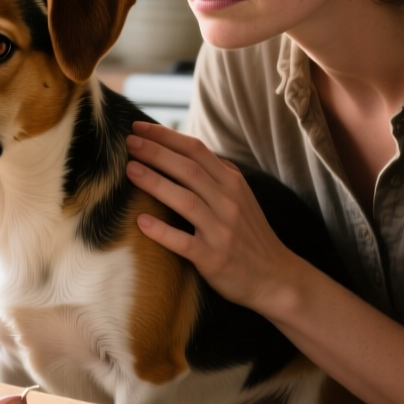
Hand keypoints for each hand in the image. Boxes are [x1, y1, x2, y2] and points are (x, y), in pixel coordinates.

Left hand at [124, 121, 305, 317]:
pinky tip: (140, 222)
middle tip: (128, 143)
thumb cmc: (249, 234)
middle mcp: (229, 202)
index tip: (138, 127)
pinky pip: (185, 242)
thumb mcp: (241, 197)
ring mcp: (222, 231)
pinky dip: (162, 231)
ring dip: (155, 183)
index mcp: (233, 183)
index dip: (166, 136)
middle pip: (189, 169)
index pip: (197, 150)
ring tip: (130, 170)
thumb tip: (184, 149)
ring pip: (186, 200)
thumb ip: (216, 174)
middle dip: (156, 153)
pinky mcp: (214, 258)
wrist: (275, 277)